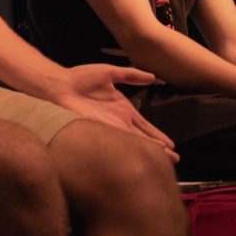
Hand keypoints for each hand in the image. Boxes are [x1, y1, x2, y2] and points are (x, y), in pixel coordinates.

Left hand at [53, 64, 178, 162]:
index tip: (172, 145)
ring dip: (150, 151)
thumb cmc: (80, 78)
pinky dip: (134, 148)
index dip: (158, 135)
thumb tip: (152, 76)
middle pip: (144, 138)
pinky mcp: (102, 130)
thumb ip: (130, 75)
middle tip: (175, 160)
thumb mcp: (110, 74)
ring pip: (135, 143)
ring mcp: (111, 127)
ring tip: (167, 162)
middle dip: (159, 149)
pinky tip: (145, 155)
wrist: (61, 85)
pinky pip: (121, 141)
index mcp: (123, 109)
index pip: (145, 125)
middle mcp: (119, 121)